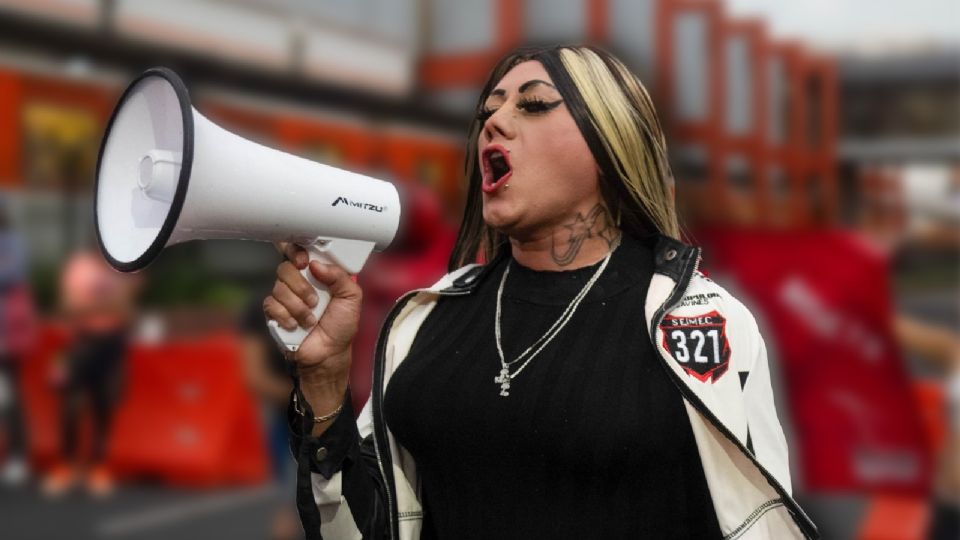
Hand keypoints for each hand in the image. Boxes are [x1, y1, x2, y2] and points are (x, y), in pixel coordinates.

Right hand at [264, 242, 360, 389]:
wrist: (329, 354)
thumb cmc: (341, 326)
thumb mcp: (352, 297)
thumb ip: (339, 276)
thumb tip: (316, 264)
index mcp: (317, 274)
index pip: (299, 251)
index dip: (296, 250)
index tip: (304, 261)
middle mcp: (299, 282)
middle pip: (285, 268)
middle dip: (302, 286)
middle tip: (315, 301)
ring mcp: (285, 296)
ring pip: (279, 288)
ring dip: (298, 307)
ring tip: (311, 319)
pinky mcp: (274, 312)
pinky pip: (270, 304)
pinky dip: (286, 316)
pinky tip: (296, 325)